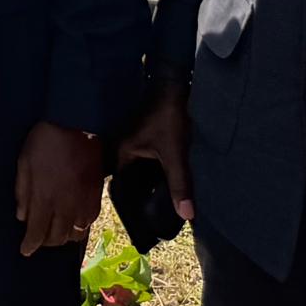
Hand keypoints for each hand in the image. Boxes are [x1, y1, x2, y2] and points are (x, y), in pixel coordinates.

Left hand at [13, 122, 104, 256]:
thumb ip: (22, 192)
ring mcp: (83, 203)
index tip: (25, 250)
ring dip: (63, 238)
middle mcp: (65, 207)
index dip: (30, 245)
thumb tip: (22, 216)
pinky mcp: (96, 197)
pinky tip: (73, 224)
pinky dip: (79, 229)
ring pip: (74, 235)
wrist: (75, 125)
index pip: (37, 233)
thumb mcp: (24, 163)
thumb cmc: (44, 141)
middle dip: (45, 242)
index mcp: (44, 198)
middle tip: (38, 239)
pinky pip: (89, 223)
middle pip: (56, 238)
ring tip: (54, 233)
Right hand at [115, 80, 195, 224]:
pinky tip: (166, 181)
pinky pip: (145, 163)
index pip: (119, 187)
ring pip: (138, 171)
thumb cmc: (168, 116)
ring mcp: (132, 142)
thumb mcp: (175, 152)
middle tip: (155, 216)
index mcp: (121, 152)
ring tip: (161, 202)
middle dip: (142, 197)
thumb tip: (186, 215)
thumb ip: (180, 184)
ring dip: (149, 184)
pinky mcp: (144, 138)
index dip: (131, 204)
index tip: (142, 220)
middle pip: (129, 180)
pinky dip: (154, 173)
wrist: (173, 85)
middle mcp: (122, 148)